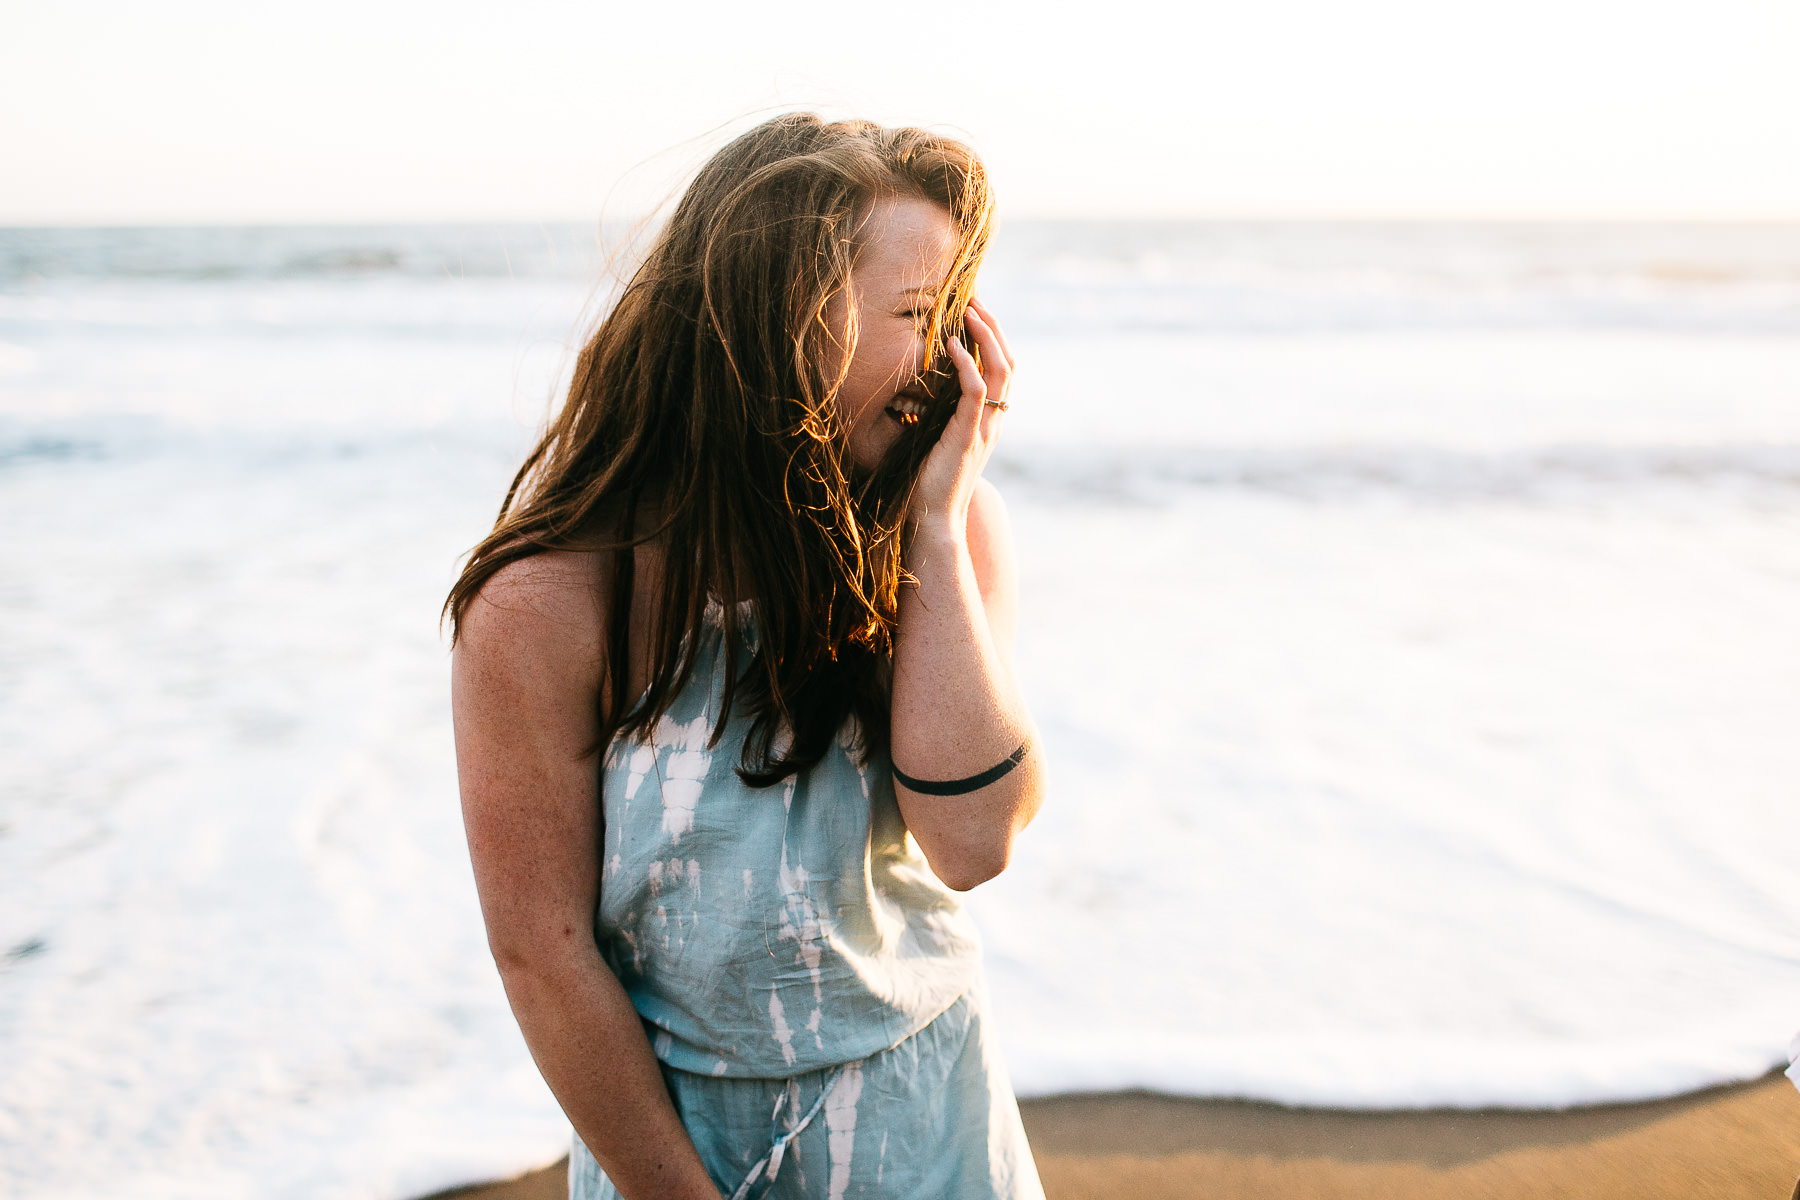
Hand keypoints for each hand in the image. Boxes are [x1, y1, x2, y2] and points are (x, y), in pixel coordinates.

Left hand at [911, 298, 1015, 541]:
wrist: (933, 519)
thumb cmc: (929, 482)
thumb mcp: (937, 439)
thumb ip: (940, 415)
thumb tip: (919, 389)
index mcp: (989, 420)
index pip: (1003, 369)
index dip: (995, 337)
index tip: (976, 310)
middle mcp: (994, 420)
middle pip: (1008, 362)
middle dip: (994, 326)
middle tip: (976, 298)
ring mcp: (984, 428)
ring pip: (999, 370)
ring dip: (986, 335)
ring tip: (969, 309)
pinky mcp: (967, 435)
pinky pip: (974, 391)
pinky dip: (966, 363)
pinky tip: (950, 343)